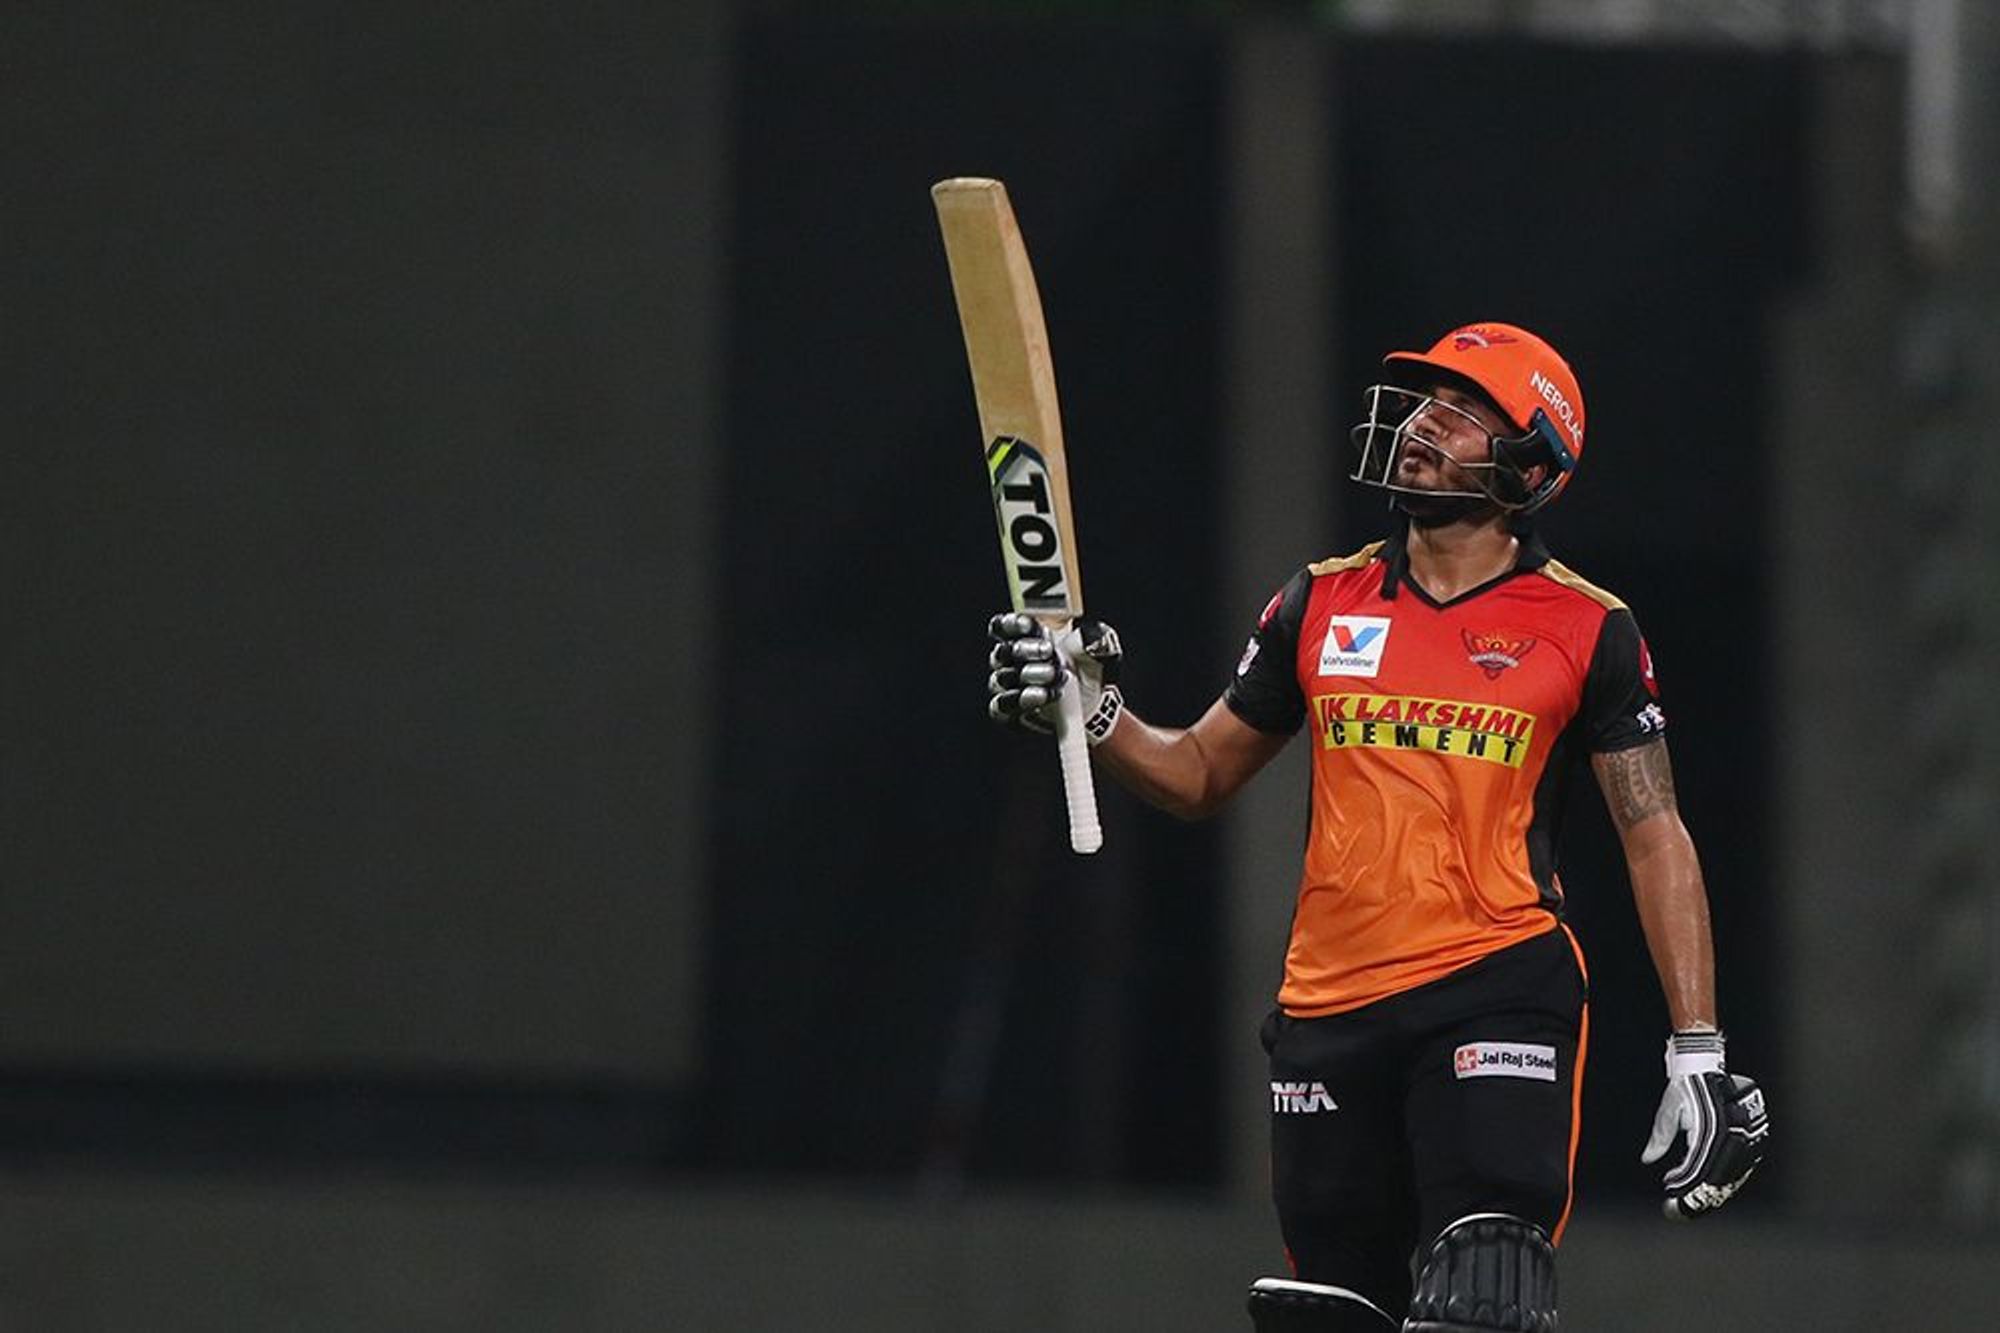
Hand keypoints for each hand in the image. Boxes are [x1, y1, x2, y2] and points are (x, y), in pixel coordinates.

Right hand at [986, 613, 1123, 744]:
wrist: (1093, 708)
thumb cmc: (1086, 672)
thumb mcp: (1096, 652)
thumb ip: (1092, 640)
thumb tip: (1086, 636)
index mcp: (1026, 638)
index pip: (1004, 626)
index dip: (1012, 623)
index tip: (1029, 625)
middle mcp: (1011, 661)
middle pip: (1003, 650)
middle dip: (1026, 649)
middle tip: (1048, 651)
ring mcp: (1007, 686)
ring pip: (1004, 678)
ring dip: (1030, 675)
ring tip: (1055, 676)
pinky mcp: (1009, 711)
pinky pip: (1004, 705)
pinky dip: (1023, 699)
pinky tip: (1044, 695)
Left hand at [1641, 1029, 1769, 1219]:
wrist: (1705, 1066)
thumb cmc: (1684, 1087)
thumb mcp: (1667, 1111)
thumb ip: (1659, 1137)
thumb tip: (1647, 1159)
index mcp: (1709, 1128)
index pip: (1696, 1167)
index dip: (1683, 1184)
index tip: (1669, 1193)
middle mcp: (1730, 1134)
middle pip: (1716, 1178)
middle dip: (1697, 1197)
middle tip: (1679, 1209)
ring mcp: (1745, 1136)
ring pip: (1731, 1177)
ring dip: (1712, 1193)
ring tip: (1694, 1203)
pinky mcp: (1753, 1137)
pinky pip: (1741, 1168)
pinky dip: (1725, 1181)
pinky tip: (1713, 1189)